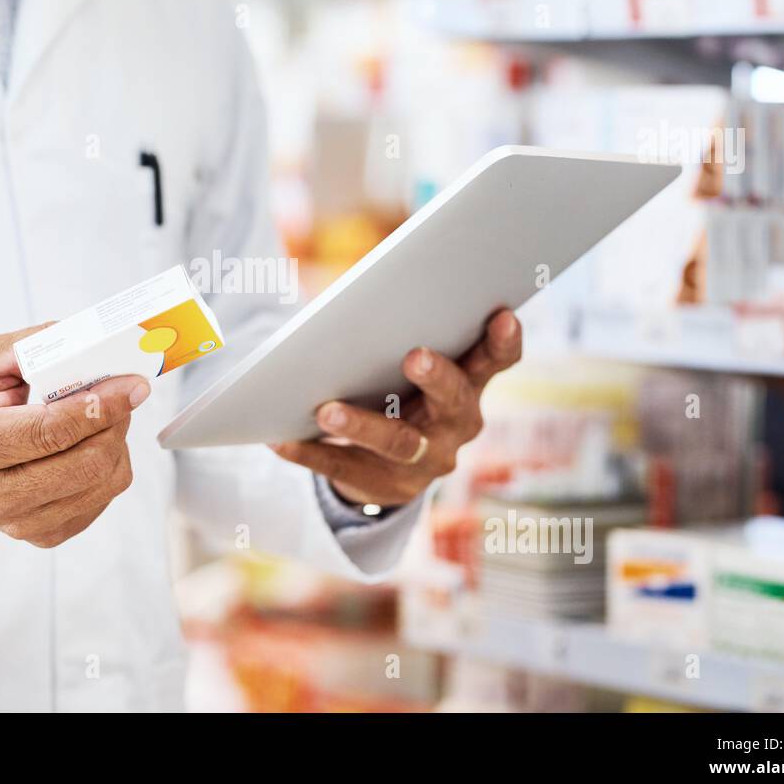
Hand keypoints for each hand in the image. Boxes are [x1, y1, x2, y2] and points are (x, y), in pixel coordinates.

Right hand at [0, 325, 150, 547]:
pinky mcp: (43, 535)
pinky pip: (101, 499)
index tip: (132, 385)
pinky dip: (108, 466)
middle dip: (115, 422)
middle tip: (119, 392)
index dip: (99, 407)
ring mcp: (18, 524)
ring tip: (99, 417)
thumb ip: (34, 348)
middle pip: (86, 464)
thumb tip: (93, 344)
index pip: (49, 432)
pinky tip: (86, 445)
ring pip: (103, 483)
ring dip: (116, 442)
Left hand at [270, 310, 520, 507]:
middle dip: (437, 378)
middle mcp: (457, 425)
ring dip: (363, 425)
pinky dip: (310, 453)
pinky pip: (342, 467)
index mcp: (470, 384)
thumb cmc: (398, 387)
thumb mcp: (414, 366)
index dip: (503, 342)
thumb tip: (368, 298)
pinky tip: (280, 439)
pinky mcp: (383, 485)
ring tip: (326, 411)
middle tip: (415, 356)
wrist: (387, 465)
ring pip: (399, 444)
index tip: (502, 314)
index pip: (495, 362)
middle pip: (455, 402)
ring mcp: (424, 461)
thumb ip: (407, 333)